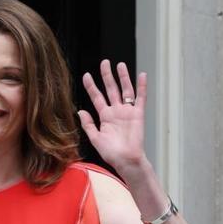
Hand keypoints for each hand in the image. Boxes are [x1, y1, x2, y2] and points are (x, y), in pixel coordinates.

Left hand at [78, 60, 146, 174]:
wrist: (126, 160)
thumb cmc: (111, 153)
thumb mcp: (95, 138)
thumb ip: (88, 124)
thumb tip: (81, 111)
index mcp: (105, 116)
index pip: (97, 97)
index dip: (91, 86)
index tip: (86, 75)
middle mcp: (116, 111)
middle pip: (111, 89)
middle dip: (107, 76)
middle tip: (104, 63)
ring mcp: (127, 111)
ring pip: (125, 90)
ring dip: (123, 78)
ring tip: (120, 65)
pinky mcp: (138, 114)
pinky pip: (140, 98)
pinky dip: (141, 87)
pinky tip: (141, 75)